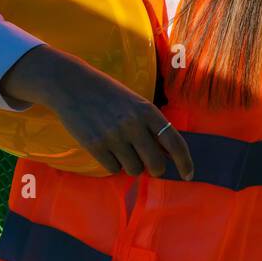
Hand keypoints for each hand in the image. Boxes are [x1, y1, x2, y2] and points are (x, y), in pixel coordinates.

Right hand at [0, 43, 193, 179]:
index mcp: (148, 111)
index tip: (188, 175)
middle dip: (156, 169)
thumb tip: (168, 155)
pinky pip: (113, 169)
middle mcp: (133, 124)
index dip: (185, 162)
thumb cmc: (108, 94)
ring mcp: (114, 136)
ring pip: (135, 170)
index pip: (175, 142)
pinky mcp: (95, 146)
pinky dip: (113, 164)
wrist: (72, 85)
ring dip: (132, 166)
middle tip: (150, 165)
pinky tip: (107, 149)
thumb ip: (151, 125)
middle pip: (156, 163)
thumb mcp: (135, 103)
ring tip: (122, 150)